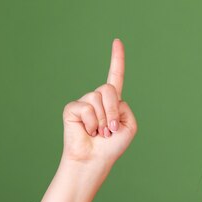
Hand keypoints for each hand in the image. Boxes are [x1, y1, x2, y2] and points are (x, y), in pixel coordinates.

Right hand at [61, 39, 136, 166]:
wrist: (95, 160)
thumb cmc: (112, 146)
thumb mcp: (129, 126)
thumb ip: (124, 107)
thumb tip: (106, 98)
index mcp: (113, 102)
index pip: (115, 76)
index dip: (117, 59)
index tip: (117, 41)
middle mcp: (98, 99)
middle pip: (108, 89)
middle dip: (113, 110)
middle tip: (111, 129)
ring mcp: (84, 103)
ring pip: (97, 98)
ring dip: (104, 119)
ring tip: (100, 132)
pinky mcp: (72, 109)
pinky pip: (86, 108)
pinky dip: (92, 122)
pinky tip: (88, 131)